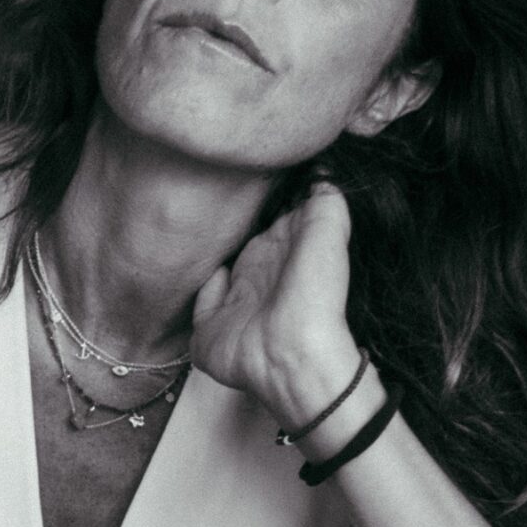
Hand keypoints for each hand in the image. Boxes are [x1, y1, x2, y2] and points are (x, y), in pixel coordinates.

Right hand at [190, 176, 358, 421]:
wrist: (290, 353)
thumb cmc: (314, 294)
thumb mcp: (328, 233)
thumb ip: (326, 199)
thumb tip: (321, 173)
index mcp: (284, 256)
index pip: (269, 224)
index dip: (262, 205)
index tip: (248, 178)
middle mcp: (258, 280)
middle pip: (238, 247)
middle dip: (229, 228)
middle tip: (215, 196)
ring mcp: (233, 307)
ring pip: (215, 274)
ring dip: (207, 257)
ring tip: (201, 230)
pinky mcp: (208, 330)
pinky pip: (198, 305)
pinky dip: (203, 292)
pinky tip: (215, 278)